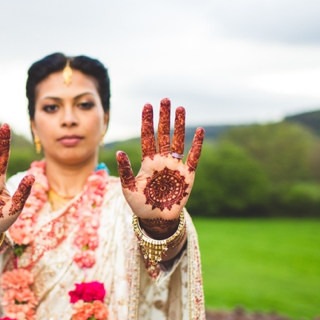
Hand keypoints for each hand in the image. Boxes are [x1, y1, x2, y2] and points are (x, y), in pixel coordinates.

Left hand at [116, 99, 203, 238]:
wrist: (157, 219)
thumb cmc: (140, 204)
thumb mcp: (129, 188)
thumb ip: (126, 170)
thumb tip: (119, 152)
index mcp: (147, 161)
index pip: (147, 136)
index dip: (147, 121)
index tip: (146, 105)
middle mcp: (162, 159)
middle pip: (163, 133)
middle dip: (163, 117)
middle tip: (164, 99)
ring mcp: (175, 165)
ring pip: (178, 140)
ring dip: (180, 125)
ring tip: (180, 108)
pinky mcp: (188, 175)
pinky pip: (194, 156)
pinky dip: (197, 144)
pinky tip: (200, 130)